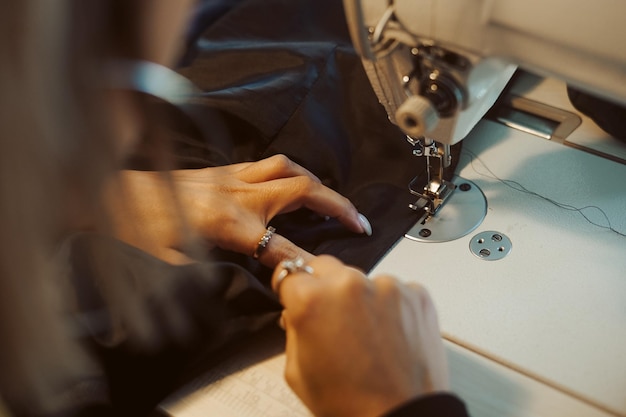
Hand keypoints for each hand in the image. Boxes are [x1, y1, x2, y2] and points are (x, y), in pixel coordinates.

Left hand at [104, 155, 370, 265]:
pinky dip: (293, 171)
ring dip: (319, 182)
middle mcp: (238, 194)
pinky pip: (270, 163)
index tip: (327, 273)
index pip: (280, 246)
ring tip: (335, 199)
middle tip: (358, 221)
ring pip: (289, 168)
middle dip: (336, 205)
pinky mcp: (226, 169)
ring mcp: (233, 176)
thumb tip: (239, 287)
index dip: (306, 263)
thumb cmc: (138, 228)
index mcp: (227, 222)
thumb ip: (210, 277)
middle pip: (302, 190)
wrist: (114, 194)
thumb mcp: (172, 265)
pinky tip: (296, 182)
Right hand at [273, 255, 448, 416]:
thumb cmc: (351, 402)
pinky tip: (388, 335)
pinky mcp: (416, 294)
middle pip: (325, 267)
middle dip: (322, 288)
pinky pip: (394, 290)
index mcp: (312, 300)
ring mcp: (386, 286)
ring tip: (367, 336)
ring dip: (359, 298)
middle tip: (331, 320)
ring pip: (361, 280)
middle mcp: (349, 285)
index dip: (290, 289)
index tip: (295, 295)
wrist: (402, 416)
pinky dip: (390, 307)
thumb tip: (296, 312)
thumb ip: (292, 329)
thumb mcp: (297, 371)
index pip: (289, 273)